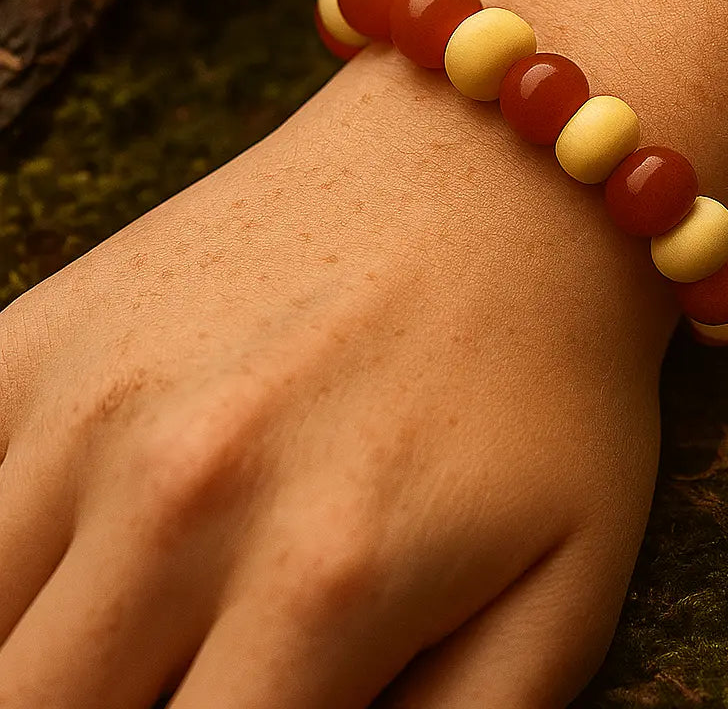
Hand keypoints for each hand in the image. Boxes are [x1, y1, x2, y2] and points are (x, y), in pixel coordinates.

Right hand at [0, 42, 673, 707]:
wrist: (491, 175)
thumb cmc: (545, 378)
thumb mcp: (569, 583)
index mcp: (326, 584)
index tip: (248, 708)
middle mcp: (180, 495)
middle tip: (196, 670)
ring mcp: (92, 403)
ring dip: (52, 658)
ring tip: (148, 624)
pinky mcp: (43, 335)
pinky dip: (5, 558)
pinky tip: (87, 546)